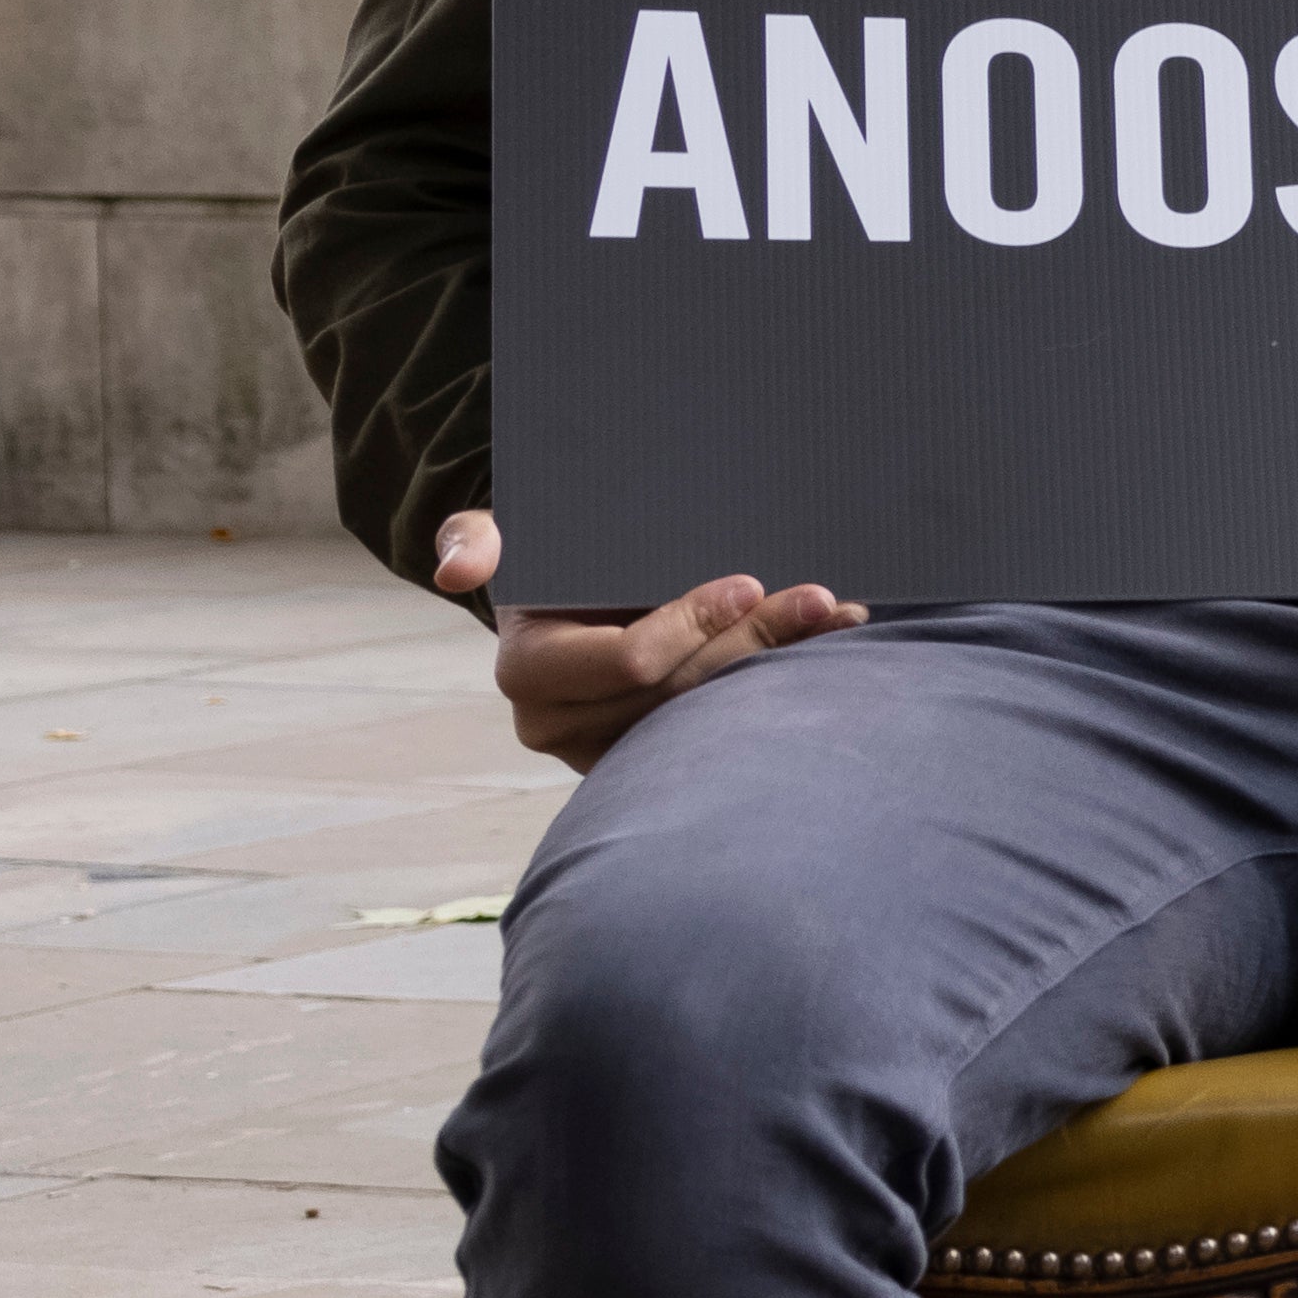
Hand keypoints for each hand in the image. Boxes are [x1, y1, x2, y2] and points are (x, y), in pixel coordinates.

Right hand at [436, 506, 855, 773]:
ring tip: (839, 620)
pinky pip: (727, 737)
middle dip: (756, 643)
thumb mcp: (510, 535)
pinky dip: (782, 693)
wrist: (572, 599)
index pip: (629, 662)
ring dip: (784, 670)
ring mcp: (614, 752)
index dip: (691, 624)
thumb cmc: (550, 561)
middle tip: (820, 600)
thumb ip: (478, 537)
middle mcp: (563, 725)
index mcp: (531, 673)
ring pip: (713, 720)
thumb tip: (459, 568)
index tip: (747, 584)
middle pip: (682, 694)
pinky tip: (831, 653)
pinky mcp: (658, 763)